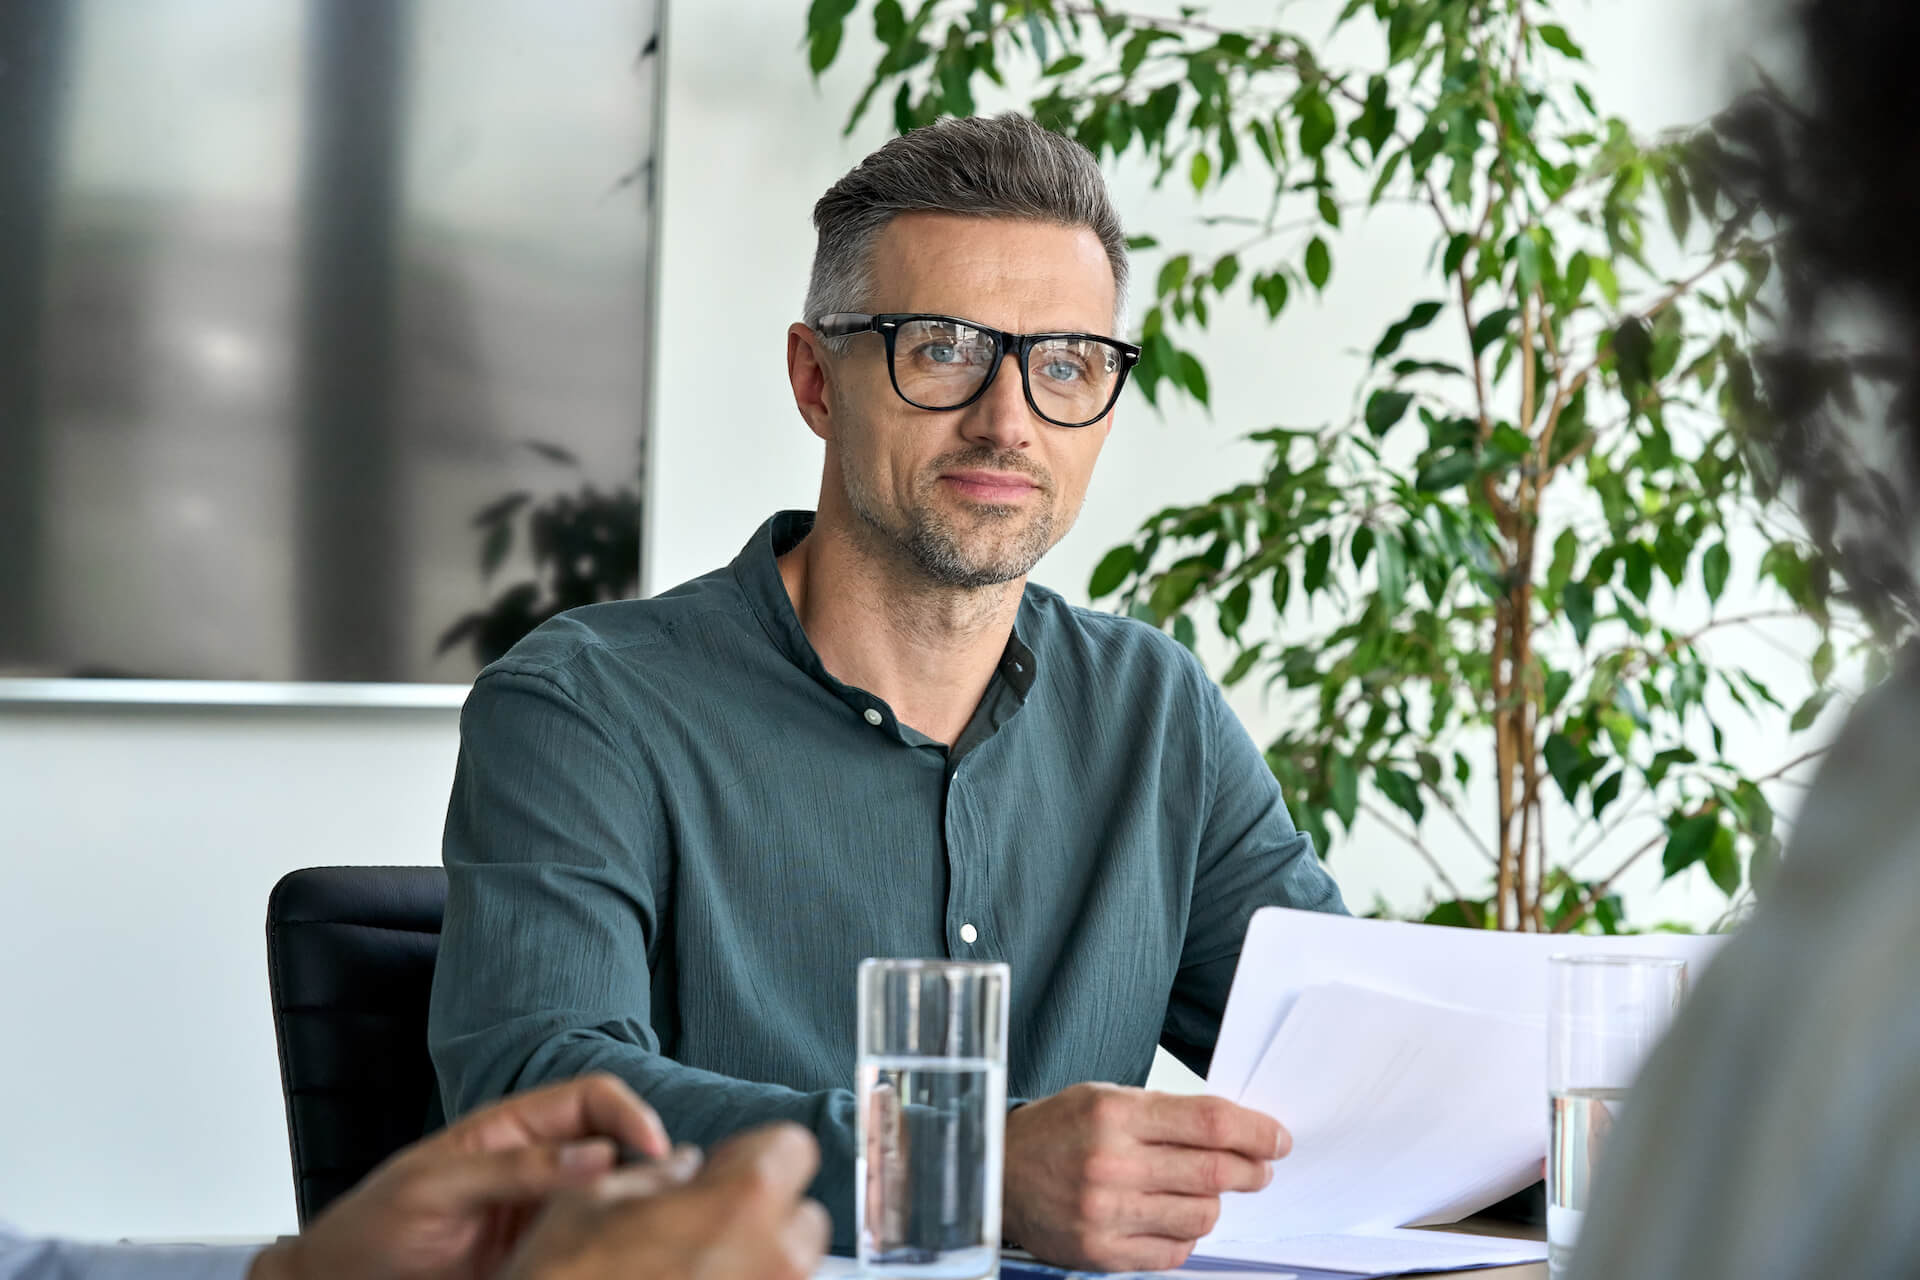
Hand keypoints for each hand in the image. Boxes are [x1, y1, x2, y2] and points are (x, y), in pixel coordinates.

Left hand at [252, 1073, 675, 1279]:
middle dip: (650, 1163)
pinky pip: (591, 1247)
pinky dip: (614, 1247)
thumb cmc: (370, 1229)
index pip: (593, 1099)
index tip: (654, 1150)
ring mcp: (542, 1214)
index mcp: (513, 1129)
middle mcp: (538, 1167)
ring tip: (648, 1231)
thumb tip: (599, 1156)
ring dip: (637, 1207)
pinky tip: (621, 1257)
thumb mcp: (435, 1188)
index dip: (630, 1114)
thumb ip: (513, 1168)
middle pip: (617, 1147)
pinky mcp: (542, 1258)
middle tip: (667, 1197)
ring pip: (612, 1198)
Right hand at [497, 1123, 831, 1279]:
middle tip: (708, 1224)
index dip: (754, 1153)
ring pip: (789, 1267)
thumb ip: (653, 1174)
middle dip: (764, 1213)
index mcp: (741, 1201)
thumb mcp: (591, 1202)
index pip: (793, 1147)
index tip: (724, 1170)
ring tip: (692, 1265)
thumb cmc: (562, 1279)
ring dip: (754, 1258)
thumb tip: (682, 1167)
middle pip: (802, 1216)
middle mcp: (773, 1258)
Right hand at [1002, 1083, 1287, 1271]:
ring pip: (1201, 1216)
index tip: (1277, 1139)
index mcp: (1114, 1114)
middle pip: (1213, 1171)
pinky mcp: (1102, 1252)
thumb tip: (1233, 1131)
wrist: (994, 1173)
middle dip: (1250, 1170)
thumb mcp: (1103, 1098)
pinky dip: (1185, 1236)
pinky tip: (1171, 1218)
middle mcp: (1111, 1163)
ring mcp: (1106, 1213)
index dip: (1256, 1131)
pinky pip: (1174, 1252)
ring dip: (1215, 1203)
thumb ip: (1165, 1113)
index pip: (1209, 1121)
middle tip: (1259, 1168)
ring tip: (1202, 1191)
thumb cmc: (1055, 1132)